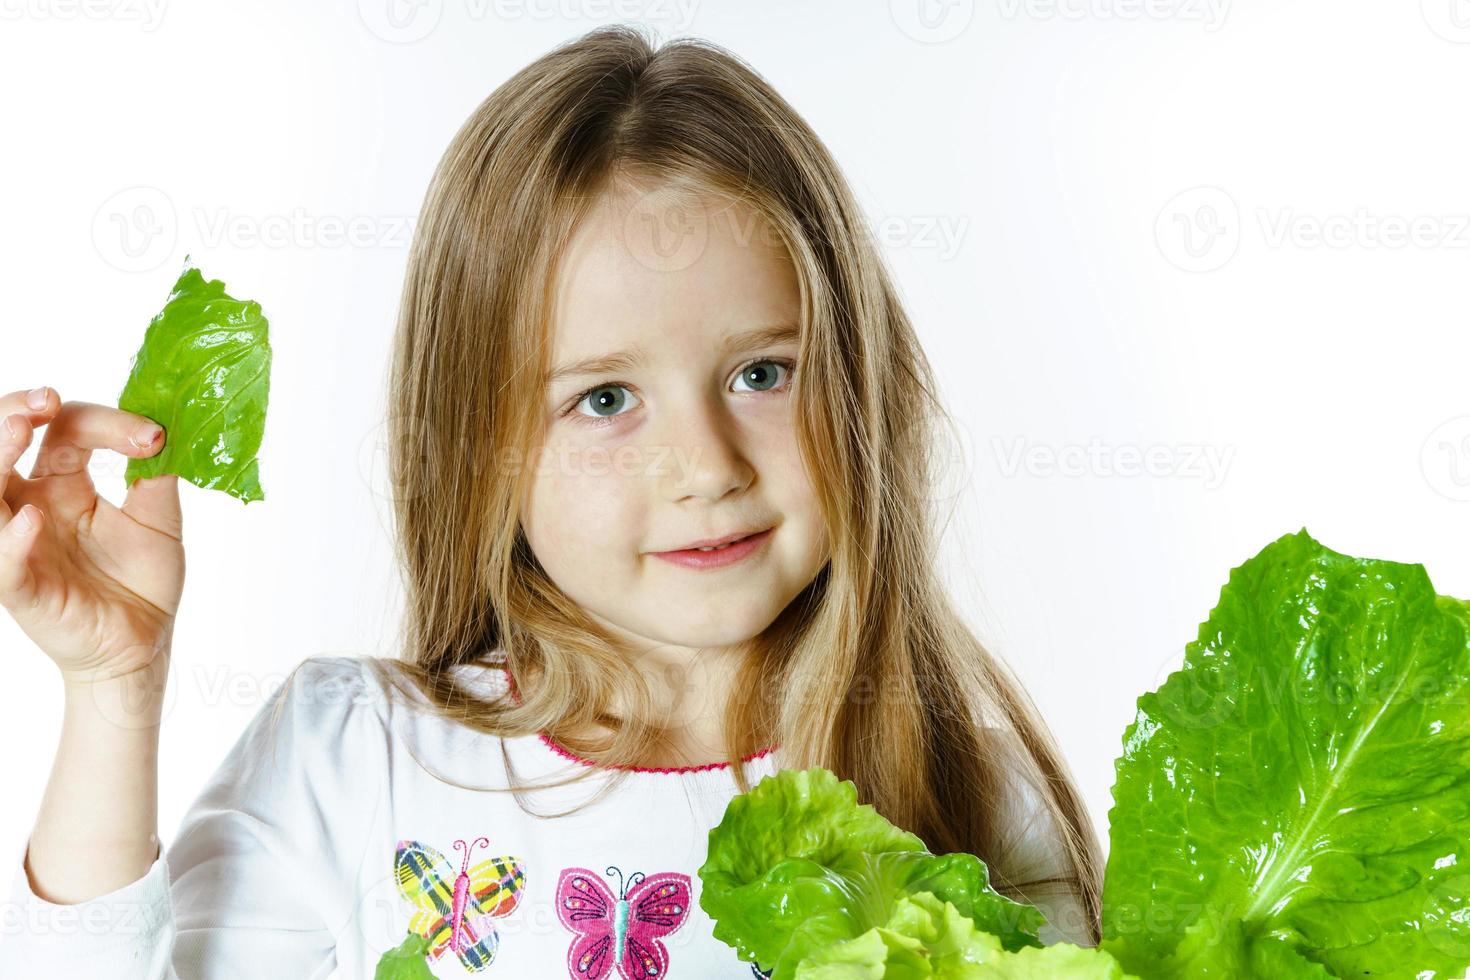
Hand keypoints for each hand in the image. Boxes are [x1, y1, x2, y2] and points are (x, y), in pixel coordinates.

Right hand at [0, 386, 183, 684]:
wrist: (144, 643)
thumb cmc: (141, 582)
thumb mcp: (159, 520)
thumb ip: (157, 476)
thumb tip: (166, 426)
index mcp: (63, 484)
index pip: (64, 431)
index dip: (102, 422)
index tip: (152, 436)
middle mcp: (32, 505)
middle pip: (0, 447)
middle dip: (13, 413)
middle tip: (45, 400)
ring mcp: (20, 544)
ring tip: (21, 431)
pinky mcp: (21, 587)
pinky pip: (2, 562)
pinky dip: (10, 540)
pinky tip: (29, 519)